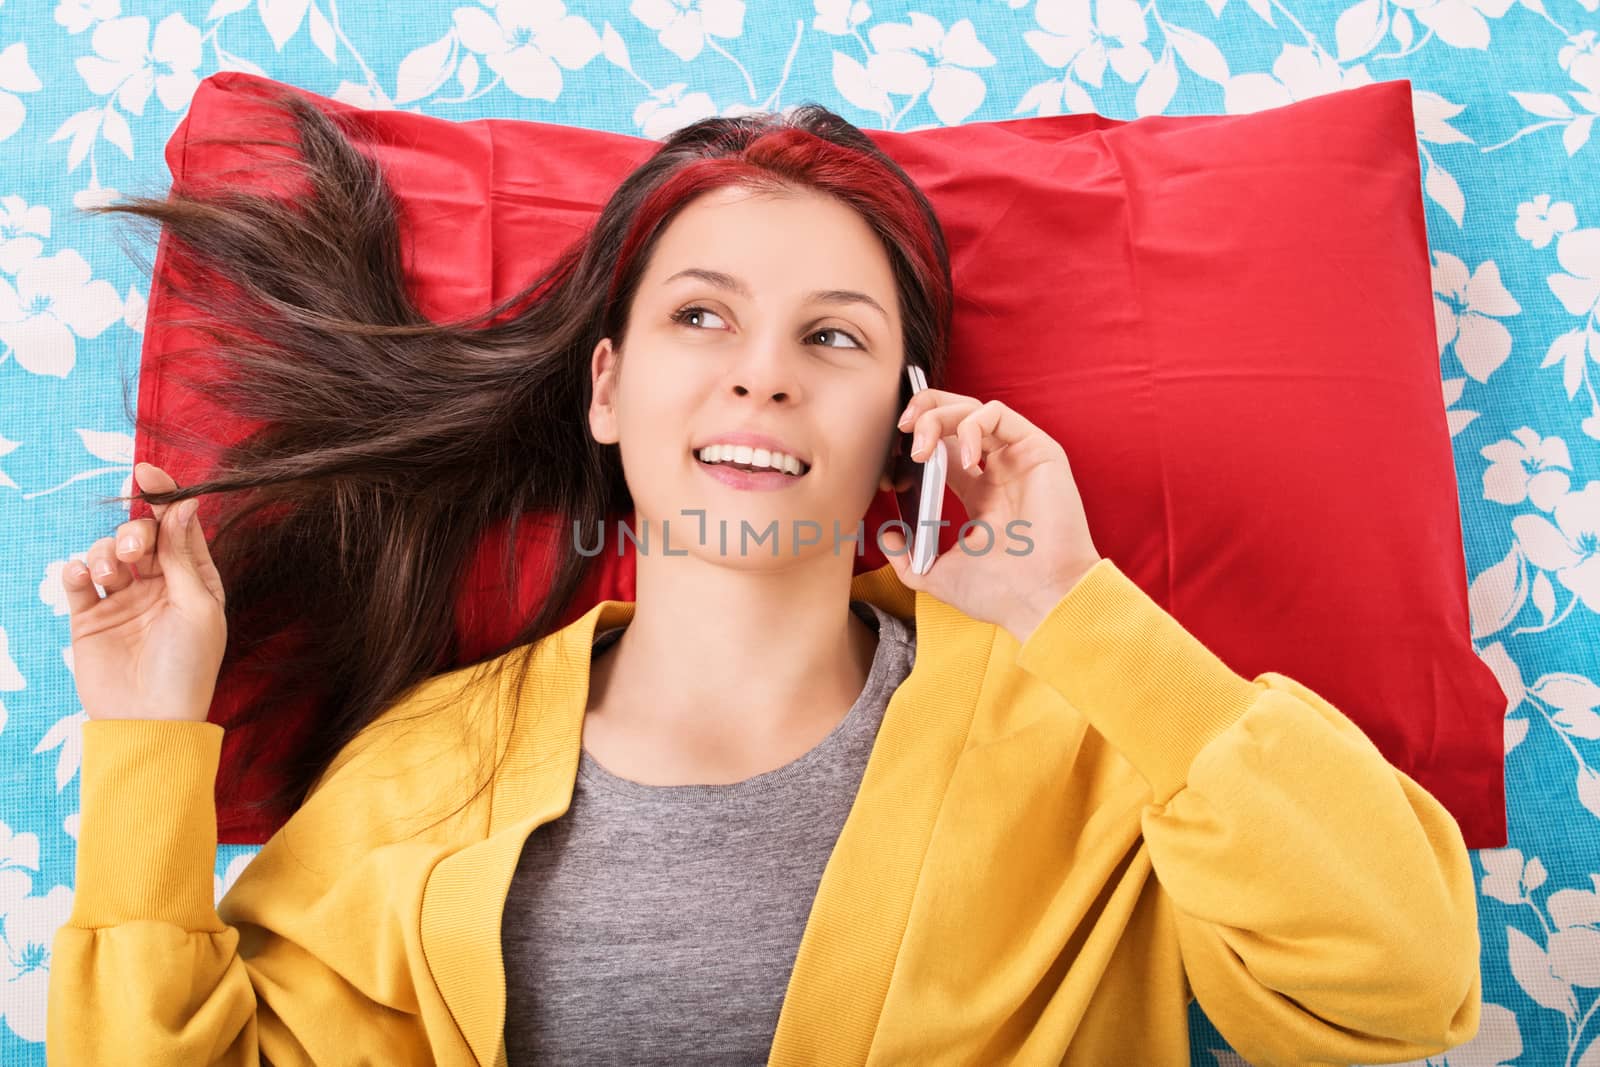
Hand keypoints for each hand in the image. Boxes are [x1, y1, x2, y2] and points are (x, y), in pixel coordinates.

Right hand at [62, 462, 227, 721]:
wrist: (149, 720)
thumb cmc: (187, 666)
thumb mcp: (195, 605)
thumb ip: (183, 555)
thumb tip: (184, 503)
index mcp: (195, 580)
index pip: (178, 528)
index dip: (162, 497)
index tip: (145, 472)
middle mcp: (159, 586)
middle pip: (140, 536)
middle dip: (133, 533)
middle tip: (132, 551)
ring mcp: (123, 601)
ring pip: (107, 552)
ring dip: (105, 552)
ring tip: (110, 574)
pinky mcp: (89, 618)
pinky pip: (77, 580)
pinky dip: (76, 570)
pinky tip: (83, 576)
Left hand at [881, 390, 1101, 642]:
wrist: (1041, 601)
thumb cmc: (1000, 593)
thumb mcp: (936, 575)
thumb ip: (906, 558)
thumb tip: (885, 536)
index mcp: (980, 495)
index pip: (944, 449)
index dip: (913, 447)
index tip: (891, 469)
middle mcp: (1000, 471)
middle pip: (956, 418)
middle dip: (924, 412)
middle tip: (902, 431)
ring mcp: (1018, 459)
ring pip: (973, 409)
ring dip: (938, 416)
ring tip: (921, 448)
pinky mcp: (1037, 450)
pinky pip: (998, 415)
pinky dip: (970, 426)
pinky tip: (962, 459)